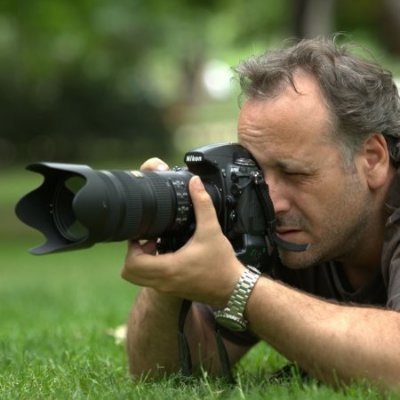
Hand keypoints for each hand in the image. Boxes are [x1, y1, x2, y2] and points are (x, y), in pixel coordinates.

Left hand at [121, 174, 244, 306]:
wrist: (233, 287)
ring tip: (156, 245)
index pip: (132, 264)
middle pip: (129, 273)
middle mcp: (163, 282)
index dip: (131, 247)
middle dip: (134, 254)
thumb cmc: (222, 263)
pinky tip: (168, 253)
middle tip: (147, 239)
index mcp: (168, 268)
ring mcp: (166, 288)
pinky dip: (152, 268)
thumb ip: (202, 204)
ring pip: (139, 278)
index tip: (142, 234)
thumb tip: (194, 182)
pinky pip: (151, 280)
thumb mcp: (212, 230)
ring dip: (142, 261)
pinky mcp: (172, 290)